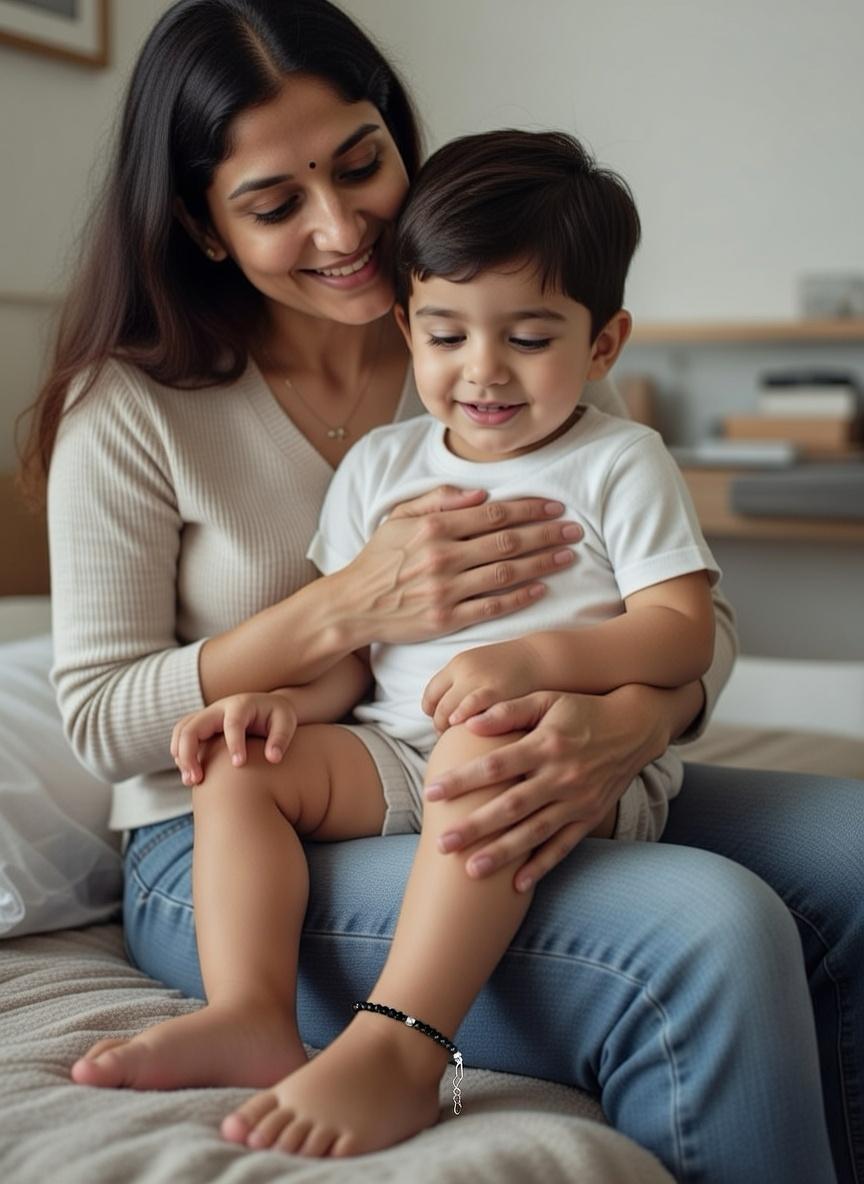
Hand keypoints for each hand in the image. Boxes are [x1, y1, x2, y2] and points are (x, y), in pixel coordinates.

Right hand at [171, 692, 298, 785]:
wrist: (266, 707)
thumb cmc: (277, 716)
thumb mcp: (286, 722)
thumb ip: (280, 739)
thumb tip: (273, 758)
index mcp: (242, 705)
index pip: (233, 723)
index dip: (234, 743)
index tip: (239, 765)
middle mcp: (219, 708)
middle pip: (193, 726)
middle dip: (189, 753)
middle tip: (196, 780)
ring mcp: (207, 716)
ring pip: (182, 730)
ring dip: (180, 755)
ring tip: (190, 781)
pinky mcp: (201, 726)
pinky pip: (182, 736)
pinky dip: (180, 755)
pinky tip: (191, 776)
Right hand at [341, 486, 581, 644]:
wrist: (351, 605)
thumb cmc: (377, 559)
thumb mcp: (398, 518)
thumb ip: (438, 500)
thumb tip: (480, 494)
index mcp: (433, 526)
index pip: (494, 513)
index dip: (529, 508)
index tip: (555, 506)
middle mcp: (442, 556)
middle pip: (508, 541)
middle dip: (547, 533)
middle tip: (575, 529)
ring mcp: (445, 590)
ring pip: (506, 572)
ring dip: (542, 563)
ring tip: (568, 556)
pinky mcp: (446, 619)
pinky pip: (492, 607)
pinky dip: (520, 597)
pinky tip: (541, 588)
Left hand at [422, 639, 541, 733]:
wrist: (542, 659)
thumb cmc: (512, 668)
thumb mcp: (481, 666)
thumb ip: (462, 683)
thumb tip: (445, 707)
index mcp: (458, 664)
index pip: (430, 694)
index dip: (432, 711)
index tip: (441, 722)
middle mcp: (463, 671)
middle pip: (437, 706)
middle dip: (439, 725)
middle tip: (447, 736)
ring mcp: (477, 682)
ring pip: (447, 714)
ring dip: (448, 730)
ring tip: (457, 739)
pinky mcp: (493, 694)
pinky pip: (466, 713)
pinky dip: (462, 725)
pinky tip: (470, 734)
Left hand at [424, 687, 667, 890]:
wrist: (634, 728)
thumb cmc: (581, 710)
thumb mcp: (546, 699)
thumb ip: (508, 711)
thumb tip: (468, 722)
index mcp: (546, 745)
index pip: (496, 765)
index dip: (463, 779)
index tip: (431, 792)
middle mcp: (562, 776)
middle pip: (511, 806)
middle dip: (475, 826)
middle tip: (442, 844)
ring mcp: (577, 801)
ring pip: (534, 832)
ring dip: (502, 853)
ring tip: (471, 871)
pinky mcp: (589, 817)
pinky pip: (563, 846)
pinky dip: (541, 866)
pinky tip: (516, 885)